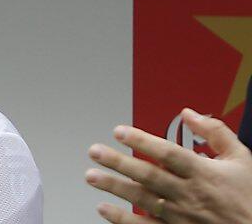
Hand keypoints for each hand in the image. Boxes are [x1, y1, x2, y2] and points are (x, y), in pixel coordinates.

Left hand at [85, 108, 251, 222]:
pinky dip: (123, 220)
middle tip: (95, 151)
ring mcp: (181, 215)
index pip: (168, 154)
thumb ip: (215, 132)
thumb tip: (189, 113)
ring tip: (91, 176)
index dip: (142, 141)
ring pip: (142, 200)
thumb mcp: (241, 158)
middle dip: (119, 162)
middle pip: (149, 176)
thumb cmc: (248, 195)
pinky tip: (104, 209)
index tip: (120, 131)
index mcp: (204, 173)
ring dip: (115, 187)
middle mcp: (190, 194)